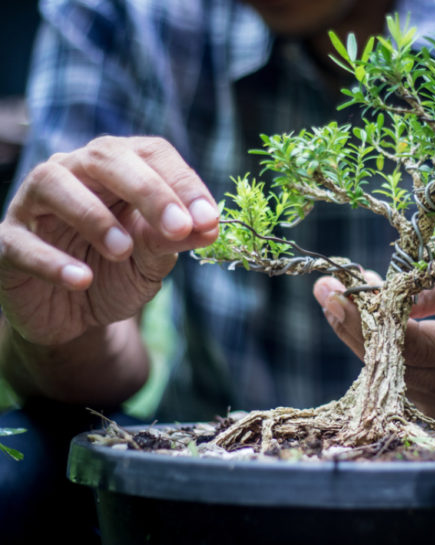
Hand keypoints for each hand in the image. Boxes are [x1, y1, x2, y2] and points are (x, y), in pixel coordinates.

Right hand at [0, 136, 218, 345]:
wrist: (74, 315)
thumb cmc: (116, 272)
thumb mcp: (152, 258)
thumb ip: (173, 240)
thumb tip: (209, 226)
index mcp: (118, 167)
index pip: (152, 153)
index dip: (183, 182)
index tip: (209, 219)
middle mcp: (73, 172)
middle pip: (106, 158)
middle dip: (148, 191)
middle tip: (178, 227)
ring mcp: (34, 204)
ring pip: (53, 184)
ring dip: (94, 217)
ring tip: (123, 250)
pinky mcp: (7, 242)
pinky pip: (21, 242)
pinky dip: (51, 260)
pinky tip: (80, 279)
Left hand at [313, 270, 434, 425]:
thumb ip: (425, 287)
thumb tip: (369, 296)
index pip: (414, 343)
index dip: (368, 320)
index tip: (333, 291)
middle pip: (394, 365)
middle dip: (355, 327)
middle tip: (330, 291)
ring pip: (390, 380)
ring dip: (365, 342)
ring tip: (356, 304)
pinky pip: (399, 389)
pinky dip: (382, 360)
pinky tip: (379, 333)